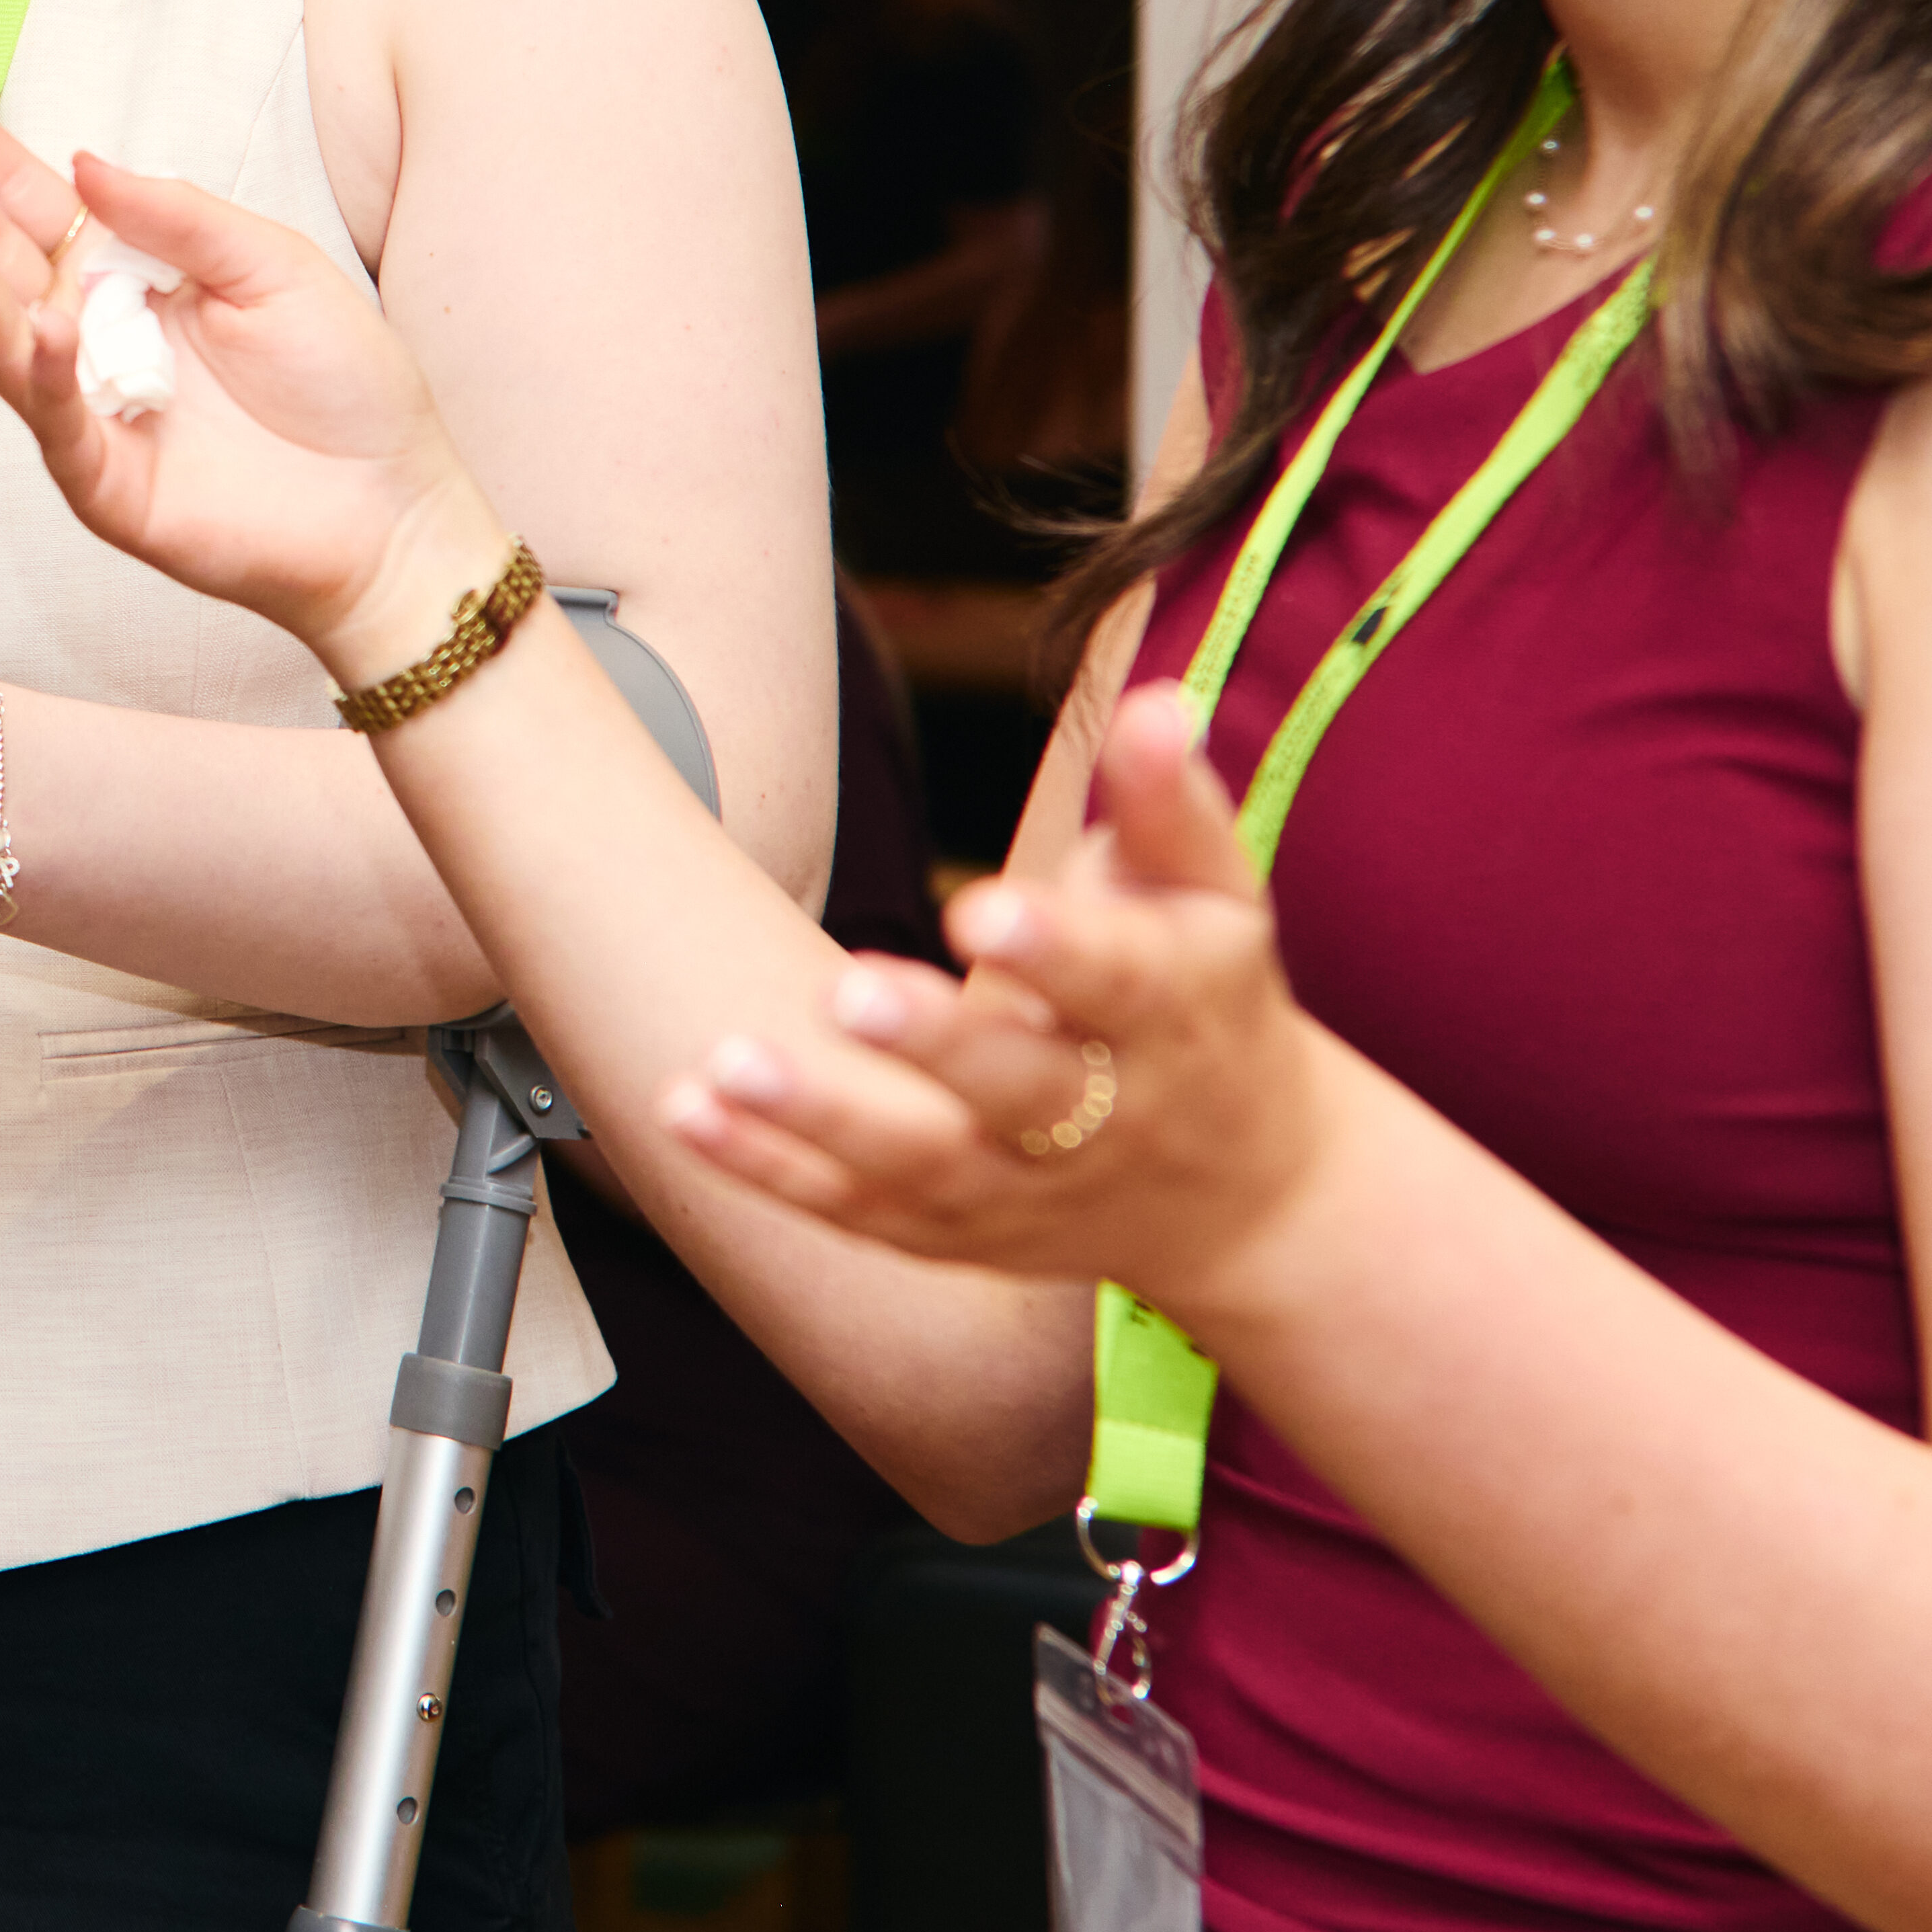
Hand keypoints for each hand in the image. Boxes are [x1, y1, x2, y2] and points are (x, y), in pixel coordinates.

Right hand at [0, 53, 488, 659]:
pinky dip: (50, 373)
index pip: (24, 194)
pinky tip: (46, 325)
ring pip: (1, 338)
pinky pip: (60, 422)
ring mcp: (87, 410)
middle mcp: (86, 335)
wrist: (393, 508)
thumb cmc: (343, 386)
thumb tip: (83, 162)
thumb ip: (178, 215)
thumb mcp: (274, 266)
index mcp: (122, 272)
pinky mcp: (105, 481)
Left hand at [656, 685, 1334, 1311]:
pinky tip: (685, 1111)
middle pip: (1016, 1087)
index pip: (1116, 982)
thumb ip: (1169, 803)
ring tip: (730, 1062)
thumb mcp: (1213, 900)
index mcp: (1172, 1015)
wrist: (1246, 1195)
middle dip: (935, 1041)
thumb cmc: (1205, 1003)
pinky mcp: (956, 1231)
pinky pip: (856, 1209)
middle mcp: (1103, 1116)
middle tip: (850, 990)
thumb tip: (1154, 700)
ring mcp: (1026, 1186)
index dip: (1055, 947)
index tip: (982, 906)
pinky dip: (769, 1169)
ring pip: (922, 1164)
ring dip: (822, 1117)